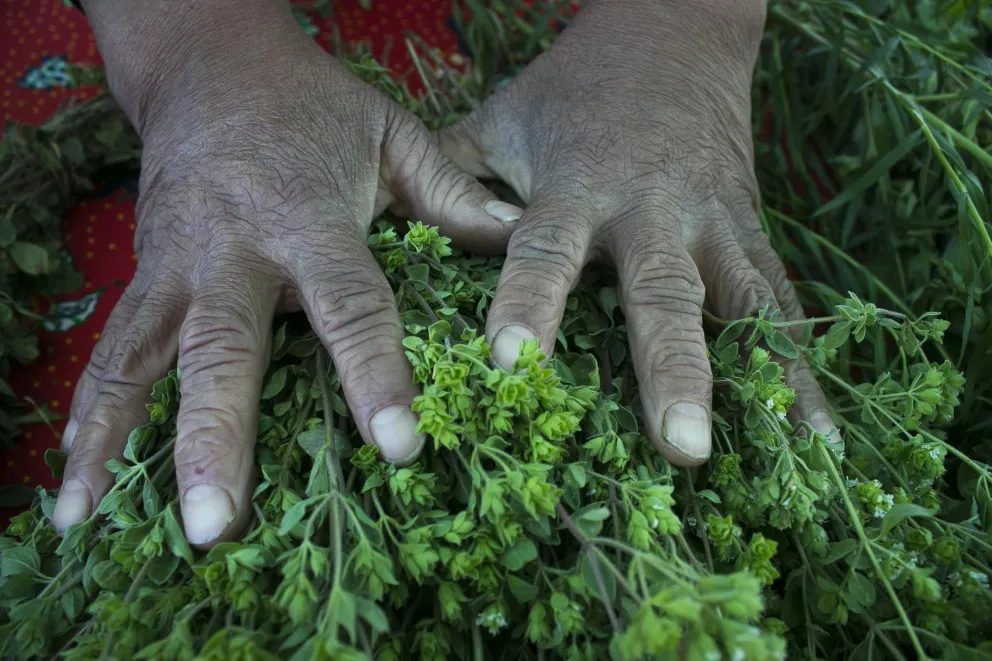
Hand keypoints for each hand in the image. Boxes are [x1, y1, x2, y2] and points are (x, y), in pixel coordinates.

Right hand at [53, 0, 520, 544]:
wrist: (210, 66)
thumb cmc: (310, 105)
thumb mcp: (389, 133)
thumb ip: (450, 191)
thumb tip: (517, 236)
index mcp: (307, 216)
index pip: (348, 306)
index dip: (374, 375)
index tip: (399, 446)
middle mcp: (232, 249)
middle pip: (223, 349)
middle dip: (217, 437)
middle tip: (219, 524)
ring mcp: (176, 265)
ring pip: (146, 360)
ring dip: (128, 442)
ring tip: (102, 523)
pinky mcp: (144, 275)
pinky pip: (111, 353)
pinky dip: (89, 419)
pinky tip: (76, 489)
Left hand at [441, 0, 835, 465]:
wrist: (674, 32)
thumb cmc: (572, 91)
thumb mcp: (501, 119)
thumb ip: (450, 180)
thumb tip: (398, 251)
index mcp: (579, 185)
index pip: (546, 250)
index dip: (528, 305)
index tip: (511, 366)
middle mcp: (654, 211)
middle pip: (664, 294)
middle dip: (672, 370)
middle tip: (680, 446)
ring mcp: (714, 223)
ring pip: (743, 306)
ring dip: (761, 382)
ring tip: (781, 459)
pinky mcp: (752, 233)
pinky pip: (782, 306)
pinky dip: (802, 372)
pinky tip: (820, 441)